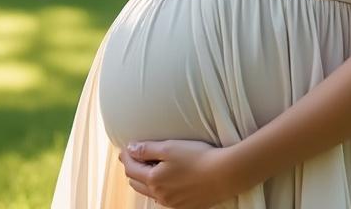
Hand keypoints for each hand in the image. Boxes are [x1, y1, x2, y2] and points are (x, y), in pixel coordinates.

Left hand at [118, 139, 249, 208]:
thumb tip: (130, 149)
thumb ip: (147, 149)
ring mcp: (172, 203)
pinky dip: (160, 189)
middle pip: (137, 183)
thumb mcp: (169, 148)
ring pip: (151, 193)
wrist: (224, 174)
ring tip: (149, 168)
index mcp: (153, 180)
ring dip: (146, 181)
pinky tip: (167, 181)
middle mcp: (160, 195)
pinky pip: (165, 199)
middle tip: (134, 157)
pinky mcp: (185, 206)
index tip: (126, 148)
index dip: (127, 156)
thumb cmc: (198, 158)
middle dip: (133, 169)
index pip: (131, 168)